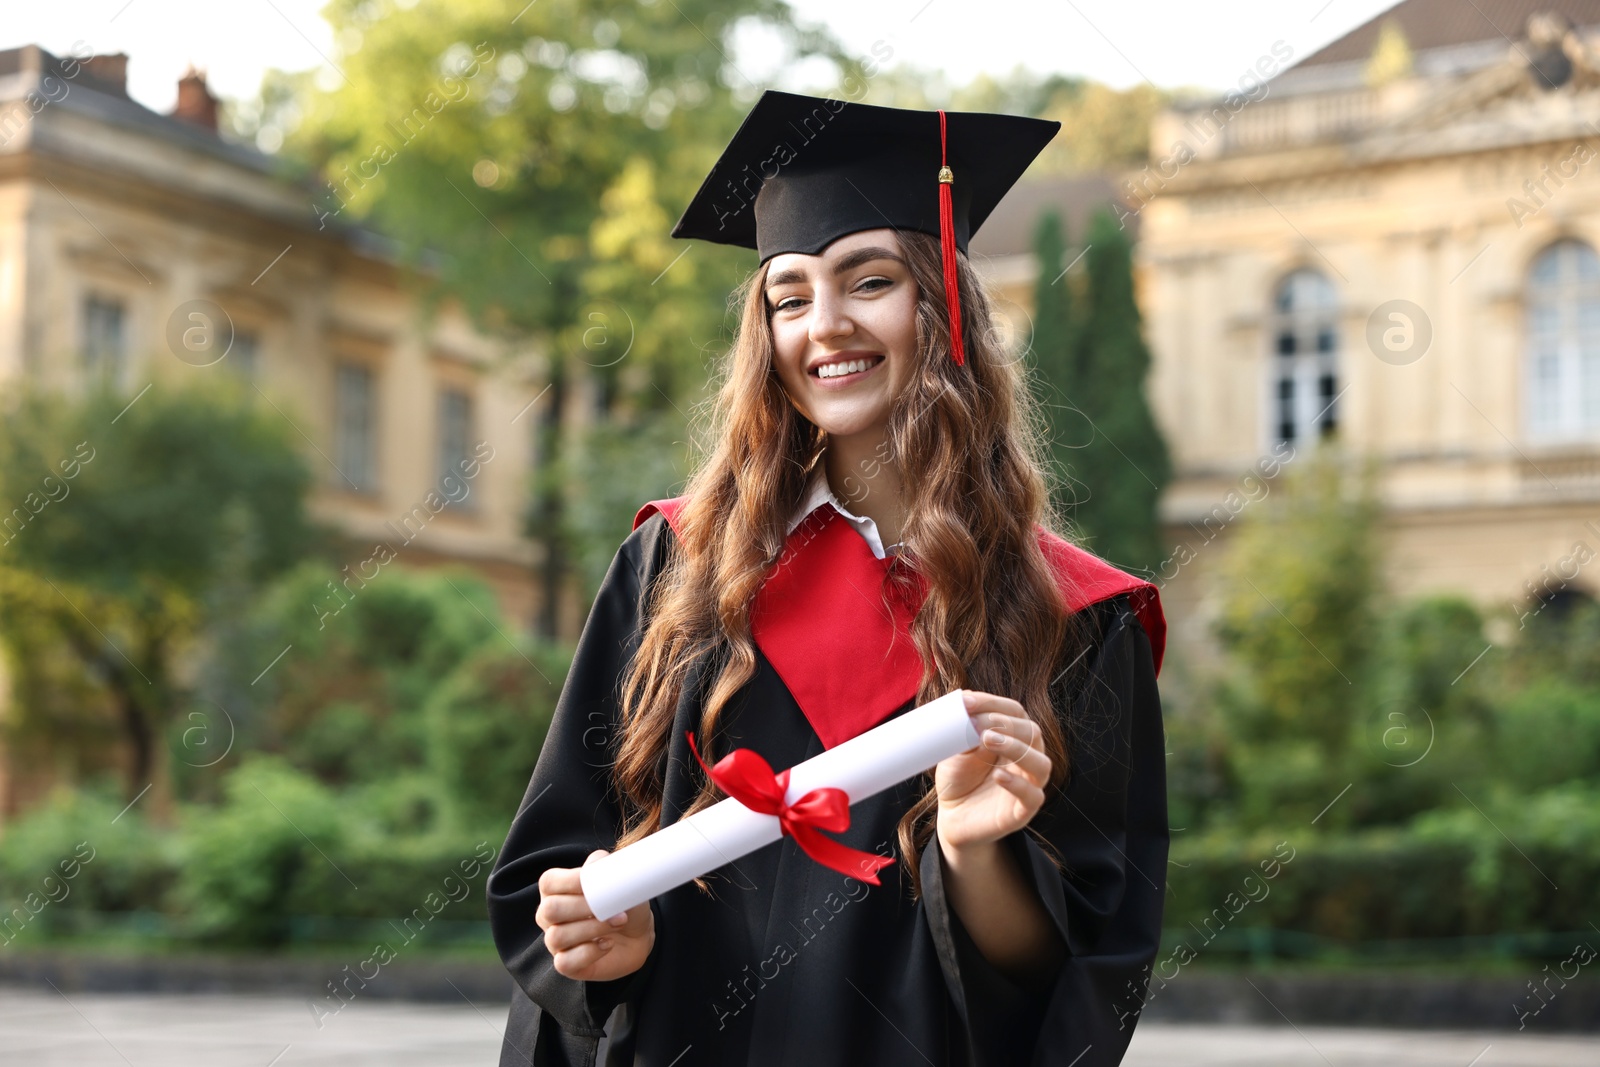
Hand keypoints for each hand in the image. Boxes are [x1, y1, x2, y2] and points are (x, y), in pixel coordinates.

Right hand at [536, 849, 654, 980]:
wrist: (637, 933)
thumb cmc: (621, 902)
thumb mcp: (618, 880)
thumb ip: (604, 868)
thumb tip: (598, 862)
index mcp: (556, 889)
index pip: (549, 882)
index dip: (571, 881)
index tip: (597, 883)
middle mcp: (548, 915)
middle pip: (550, 910)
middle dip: (584, 907)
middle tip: (613, 908)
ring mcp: (555, 941)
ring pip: (557, 936)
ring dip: (592, 928)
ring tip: (617, 923)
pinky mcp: (566, 964)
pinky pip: (565, 962)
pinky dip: (589, 952)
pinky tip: (607, 944)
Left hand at [934, 691, 1051, 855]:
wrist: (952, 818)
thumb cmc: (958, 779)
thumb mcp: (956, 751)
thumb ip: (965, 733)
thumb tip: (967, 708)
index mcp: (1013, 738)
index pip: (1015, 712)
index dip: (993, 703)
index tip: (966, 701)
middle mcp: (1026, 758)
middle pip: (1033, 733)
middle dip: (1006, 724)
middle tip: (979, 724)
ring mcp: (1028, 784)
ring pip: (1041, 763)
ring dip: (1016, 748)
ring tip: (989, 741)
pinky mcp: (1023, 811)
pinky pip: (1033, 796)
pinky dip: (1018, 784)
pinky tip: (999, 776)